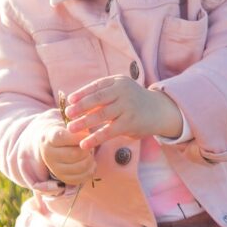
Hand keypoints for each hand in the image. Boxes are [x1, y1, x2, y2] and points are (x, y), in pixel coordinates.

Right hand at [39, 124, 97, 185]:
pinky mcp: (62, 178)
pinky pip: (81, 178)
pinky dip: (90, 171)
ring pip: (80, 167)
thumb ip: (78, 125)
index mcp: (48, 137)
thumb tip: (88, 135)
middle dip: (87, 149)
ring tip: (90, 153)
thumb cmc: (67, 131)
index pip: (62, 137)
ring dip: (90, 160)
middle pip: (74, 154)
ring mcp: (54, 168)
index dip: (78, 136)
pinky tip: (91, 163)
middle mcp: (48, 154)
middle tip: (90, 145)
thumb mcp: (69, 124)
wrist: (55, 144)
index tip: (87, 134)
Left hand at [65, 76, 182, 149]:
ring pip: (101, 115)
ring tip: (71, 128)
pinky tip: (84, 144)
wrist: (159, 111)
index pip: (97, 86)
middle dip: (81, 106)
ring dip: (84, 122)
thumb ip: (103, 94)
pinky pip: (109, 131)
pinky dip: (95, 138)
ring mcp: (127, 107)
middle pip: (98, 98)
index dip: (82, 93)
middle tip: (67, 114)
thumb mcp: (120, 91)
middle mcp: (123, 92)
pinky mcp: (130, 123)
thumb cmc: (133, 101)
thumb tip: (75, 103)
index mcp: (118, 82)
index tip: (70, 100)